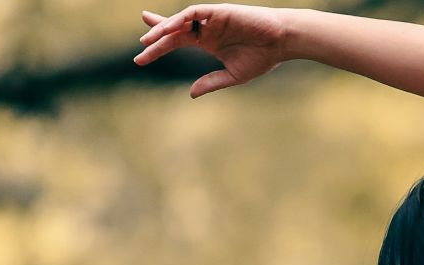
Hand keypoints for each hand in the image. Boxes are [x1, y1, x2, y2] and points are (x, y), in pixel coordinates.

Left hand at [134, 5, 292, 97]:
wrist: (283, 42)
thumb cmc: (263, 57)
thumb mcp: (233, 75)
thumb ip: (212, 82)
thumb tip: (191, 93)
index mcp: (208, 42)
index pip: (177, 40)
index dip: (158, 46)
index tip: (141, 58)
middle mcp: (206, 29)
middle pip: (173, 29)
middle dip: (156, 36)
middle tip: (141, 45)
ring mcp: (211, 19)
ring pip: (180, 21)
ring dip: (163, 29)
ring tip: (149, 40)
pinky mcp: (218, 11)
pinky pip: (194, 12)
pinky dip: (180, 19)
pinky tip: (169, 28)